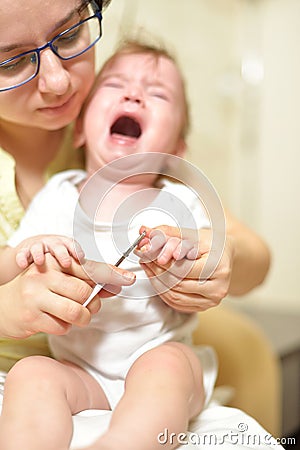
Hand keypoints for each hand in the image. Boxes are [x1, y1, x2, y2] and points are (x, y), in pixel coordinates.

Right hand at [0, 253, 134, 338]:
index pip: (88, 268)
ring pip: (77, 311)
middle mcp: (44, 276)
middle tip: (89, 306)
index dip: (111, 274)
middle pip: (85, 292)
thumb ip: (86, 280)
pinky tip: (56, 320)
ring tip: (77, 315)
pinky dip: (65, 326)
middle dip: (93, 303)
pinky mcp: (32, 318)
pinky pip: (63, 326)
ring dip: (82, 317)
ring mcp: (36, 297)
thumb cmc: (38, 290)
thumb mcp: (59, 278)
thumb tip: (116, 284)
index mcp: (53, 262)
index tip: (128, 278)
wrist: (4, 306)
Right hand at [14, 235, 84, 268]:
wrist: (35, 256)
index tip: (81, 258)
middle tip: (66, 263)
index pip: (73, 246)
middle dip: (62, 254)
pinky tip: (22, 264)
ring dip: (40, 253)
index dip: (77, 251)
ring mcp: (38, 248)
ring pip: (39, 247)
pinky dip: (22, 257)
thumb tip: (104, 287)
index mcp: (67, 246)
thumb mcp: (71, 265)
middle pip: (58, 246)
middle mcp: (53, 245)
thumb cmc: (58, 263)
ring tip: (40, 261)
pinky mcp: (24, 253)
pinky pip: (22, 254)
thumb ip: (85, 274)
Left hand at [136, 225, 232, 312]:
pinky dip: (162, 291)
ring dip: (156, 281)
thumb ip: (167, 233)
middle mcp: (218, 288)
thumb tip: (145, 232)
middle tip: (143, 257)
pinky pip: (176, 303)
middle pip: (177, 283)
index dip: (160, 261)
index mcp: (218, 267)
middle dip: (155, 270)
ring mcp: (211, 300)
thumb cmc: (210, 243)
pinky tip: (156, 277)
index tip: (145, 250)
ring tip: (147, 265)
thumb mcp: (191, 233)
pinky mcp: (204, 307)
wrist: (224, 255)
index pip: (182, 269)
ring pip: (174, 296)